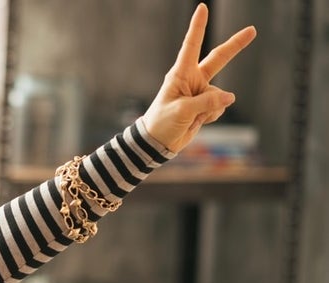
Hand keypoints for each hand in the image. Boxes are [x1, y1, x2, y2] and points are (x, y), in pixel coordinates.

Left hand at [143, 3, 256, 152]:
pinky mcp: (205, 106)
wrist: (157, 142)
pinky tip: (196, 121)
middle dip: (236, 46)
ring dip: (210, 109)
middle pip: (219, 59)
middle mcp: (192, 80)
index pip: (191, 46)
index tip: (202, 8)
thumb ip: (206, 103)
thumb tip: (230, 97)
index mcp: (180, 74)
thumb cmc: (161, 122)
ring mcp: (200, 93)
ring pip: (220, 96)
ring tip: (190, 117)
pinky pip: (219, 109)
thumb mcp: (182, 111)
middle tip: (252, 30)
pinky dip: (211, 117)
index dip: (198, 27)